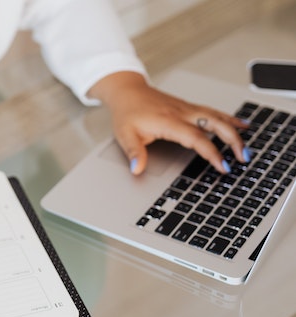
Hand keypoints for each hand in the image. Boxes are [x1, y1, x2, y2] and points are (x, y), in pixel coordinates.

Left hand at [89, 72, 250, 174]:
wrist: (127, 91)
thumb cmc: (127, 112)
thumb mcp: (124, 134)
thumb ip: (133, 152)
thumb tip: (137, 168)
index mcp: (168, 121)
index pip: (196, 138)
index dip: (211, 152)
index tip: (222, 166)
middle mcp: (182, 113)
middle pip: (215, 124)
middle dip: (233, 141)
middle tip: (244, 157)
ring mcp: (187, 108)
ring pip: (217, 117)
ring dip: (235, 130)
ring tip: (247, 146)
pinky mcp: (189, 107)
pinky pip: (213, 112)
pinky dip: (229, 119)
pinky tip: (242, 124)